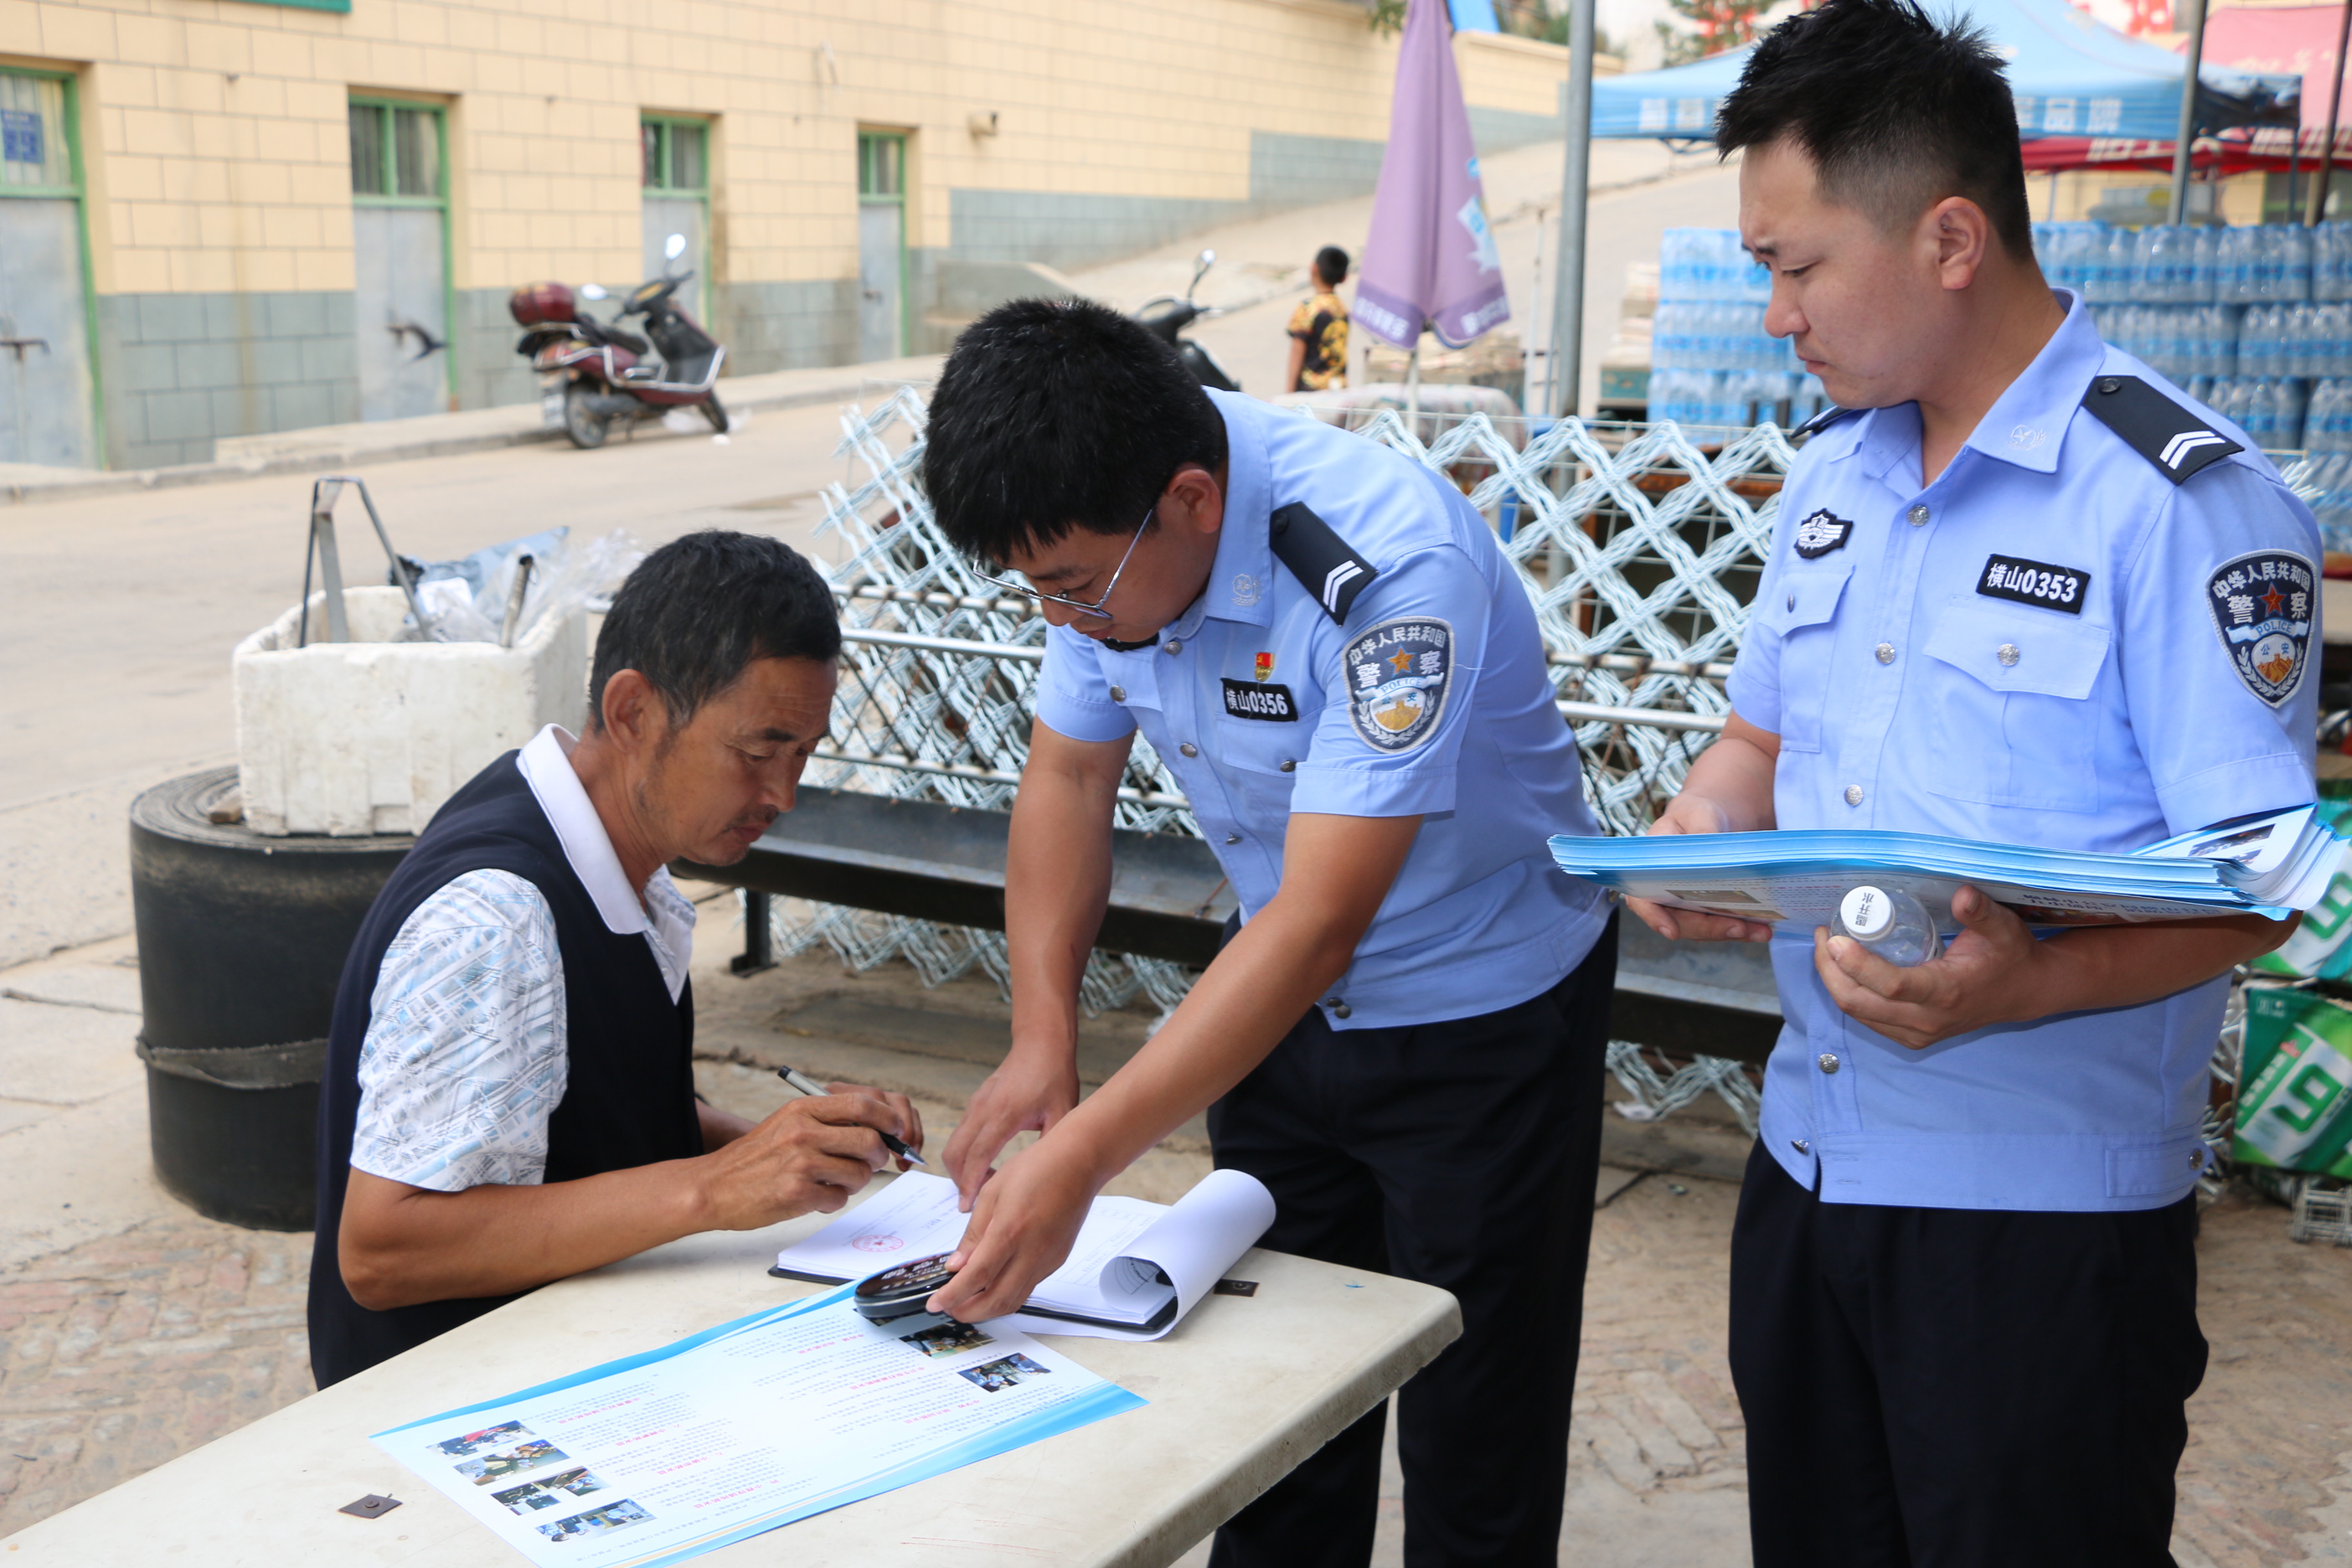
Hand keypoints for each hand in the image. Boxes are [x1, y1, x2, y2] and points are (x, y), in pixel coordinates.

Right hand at [695, 1085, 921, 1231]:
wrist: (713, 1186)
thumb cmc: (756, 1157)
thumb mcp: (788, 1123)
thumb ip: (827, 1121)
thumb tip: (879, 1128)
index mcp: (803, 1109)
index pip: (864, 1104)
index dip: (890, 1118)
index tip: (897, 1132)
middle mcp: (803, 1131)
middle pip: (870, 1141)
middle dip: (878, 1157)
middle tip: (868, 1164)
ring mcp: (800, 1163)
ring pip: (860, 1173)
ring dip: (854, 1183)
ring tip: (832, 1182)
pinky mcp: (797, 1193)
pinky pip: (839, 1199)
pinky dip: (833, 1201)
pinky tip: (813, 1197)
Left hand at [925, 1142, 1096, 1321]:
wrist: (1079, 1162)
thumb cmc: (1036, 1168)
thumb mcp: (992, 1192)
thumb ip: (973, 1233)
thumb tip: (956, 1265)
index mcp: (1010, 1230)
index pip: (977, 1276)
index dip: (953, 1296)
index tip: (935, 1304)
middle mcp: (1032, 1251)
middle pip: (997, 1300)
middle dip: (968, 1311)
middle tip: (949, 1308)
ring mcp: (1048, 1259)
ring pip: (1015, 1300)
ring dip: (989, 1309)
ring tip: (968, 1302)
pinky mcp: (1057, 1260)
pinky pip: (1029, 1286)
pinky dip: (1007, 1293)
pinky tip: (994, 1283)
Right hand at [940, 1047, 1080, 1212]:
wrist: (1041, 1043)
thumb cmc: (1055, 1077)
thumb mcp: (1062, 1113)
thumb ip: (1051, 1145)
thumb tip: (1044, 1178)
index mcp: (1004, 1114)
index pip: (978, 1156)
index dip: (970, 1184)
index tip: (967, 1207)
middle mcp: (983, 1109)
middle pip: (955, 1153)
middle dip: (960, 1181)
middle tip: (980, 1199)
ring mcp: (975, 1104)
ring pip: (954, 1144)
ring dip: (962, 1168)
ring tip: (987, 1183)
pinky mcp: (975, 1102)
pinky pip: (961, 1134)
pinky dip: (966, 1154)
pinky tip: (987, 1163)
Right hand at [1624, 796, 1773, 944]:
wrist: (1712, 821)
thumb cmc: (1696, 814)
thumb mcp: (1697, 813)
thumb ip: (1701, 830)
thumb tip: (1710, 852)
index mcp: (1649, 869)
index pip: (1642, 899)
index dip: (1653, 917)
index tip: (1671, 932)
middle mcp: (1663, 893)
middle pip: (1679, 921)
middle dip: (1709, 929)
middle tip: (1738, 928)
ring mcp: (1686, 905)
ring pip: (1703, 928)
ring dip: (1731, 932)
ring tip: (1761, 932)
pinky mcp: (1708, 909)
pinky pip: (1721, 924)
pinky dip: (1742, 928)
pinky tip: (1762, 928)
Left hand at [1812, 884, 2044, 1049]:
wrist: (2024, 992)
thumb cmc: (2010, 955)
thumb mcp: (2003, 927)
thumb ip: (1980, 911)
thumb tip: (1961, 893)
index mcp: (1946, 993)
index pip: (1890, 986)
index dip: (1856, 964)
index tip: (1833, 938)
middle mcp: (1927, 1019)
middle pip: (1859, 1003)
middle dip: (1829, 970)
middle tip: (1823, 936)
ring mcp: (1917, 1033)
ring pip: (1858, 1013)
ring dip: (1834, 982)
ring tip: (1827, 948)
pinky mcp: (1911, 1037)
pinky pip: (1867, 1019)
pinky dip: (1848, 994)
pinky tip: (1843, 969)